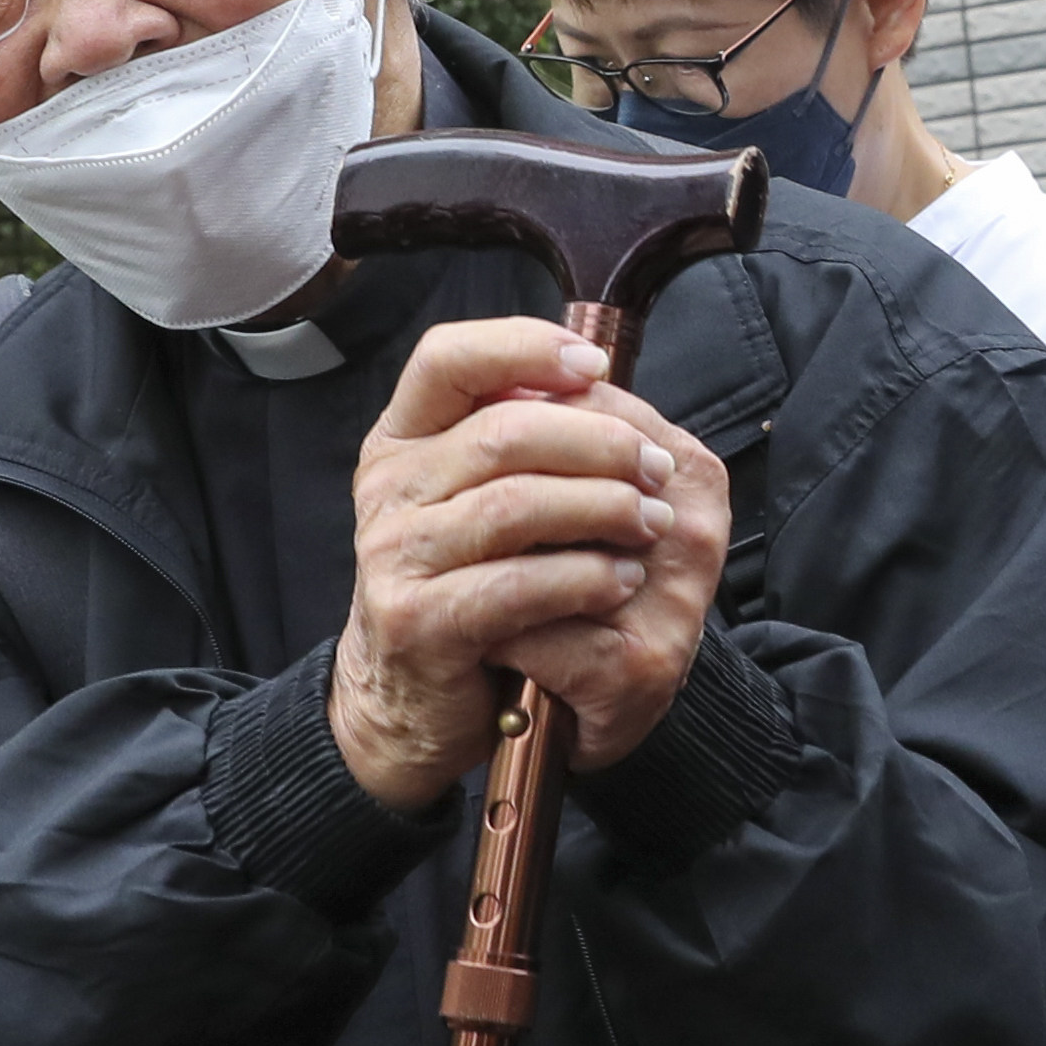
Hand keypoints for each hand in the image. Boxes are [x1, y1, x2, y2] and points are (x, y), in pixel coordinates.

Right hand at [333, 318, 727, 809]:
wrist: (408, 698)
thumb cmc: (462, 585)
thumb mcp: (475, 497)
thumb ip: (519, 439)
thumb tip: (599, 382)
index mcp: (402, 439)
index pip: (447, 358)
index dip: (524, 347)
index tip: (595, 365)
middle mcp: (388, 487)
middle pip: (504, 432)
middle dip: (599, 443)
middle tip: (657, 469)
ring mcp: (393, 553)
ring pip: (515, 505)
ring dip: (602, 508)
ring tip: (653, 523)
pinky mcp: (416, 619)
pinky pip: (515, 584)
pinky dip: (582, 576)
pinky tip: (620, 578)